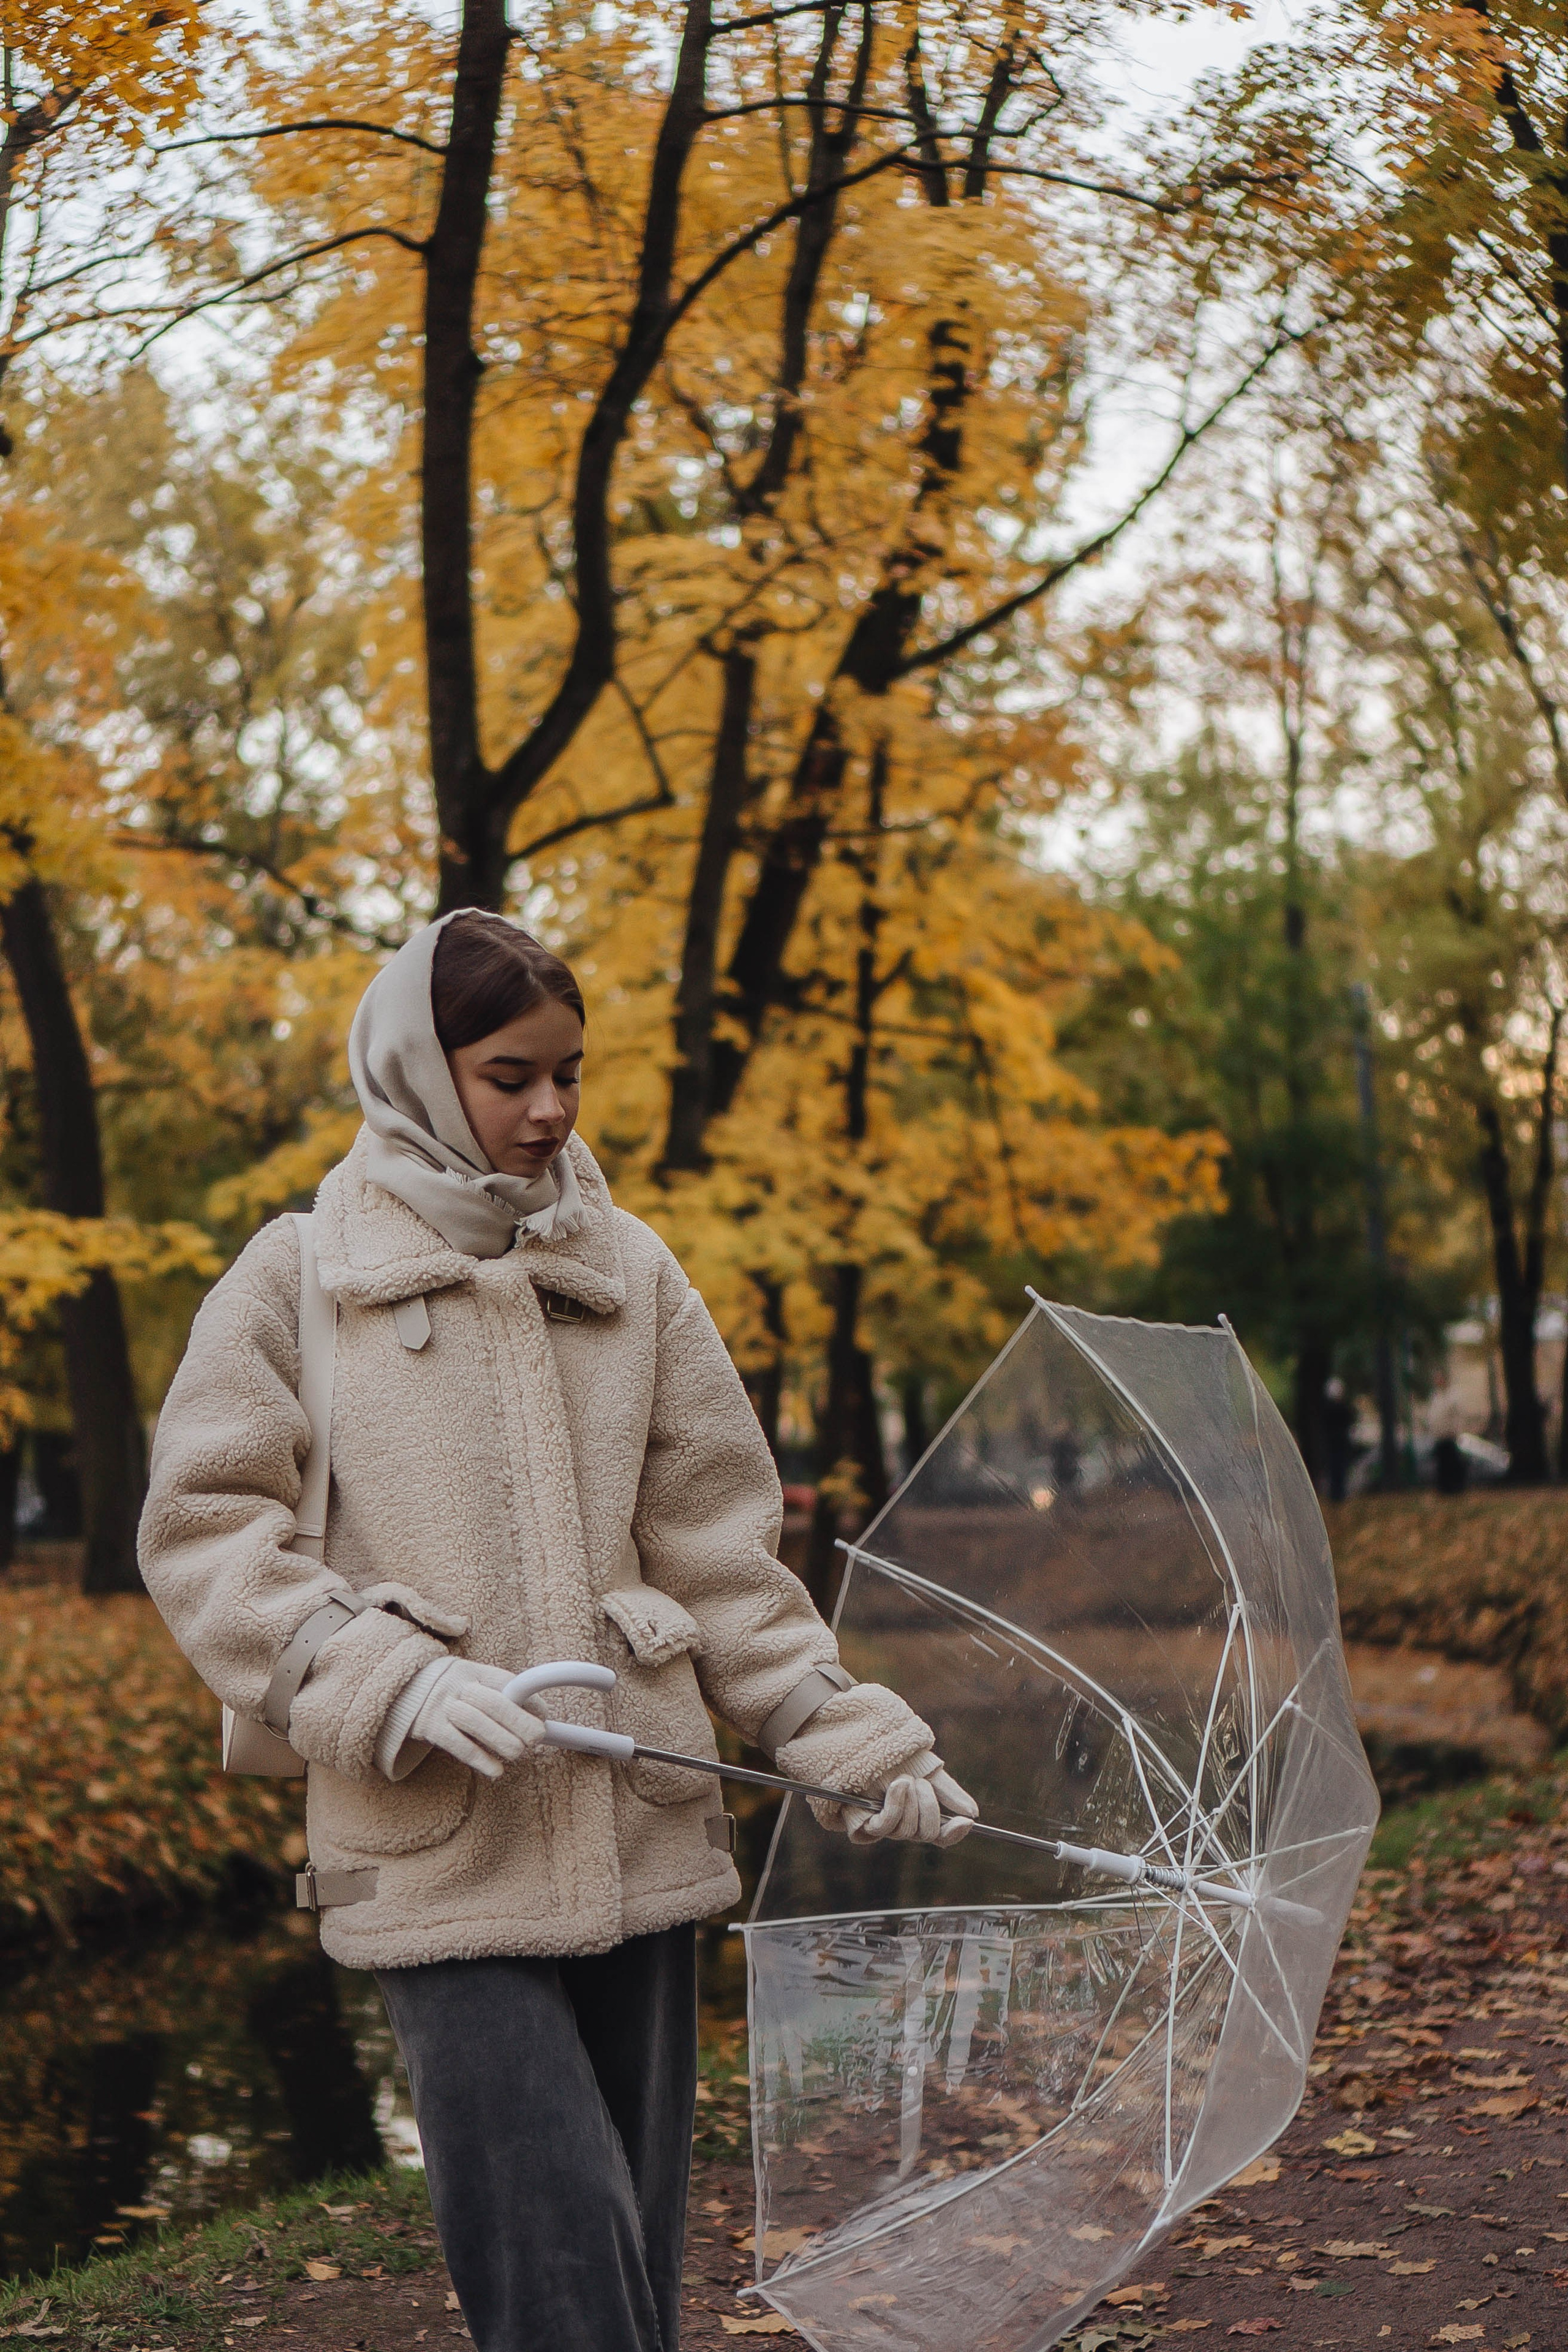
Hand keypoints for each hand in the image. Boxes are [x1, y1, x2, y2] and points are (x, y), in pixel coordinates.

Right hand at [411, 1659, 546, 1779]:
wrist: (400, 1690)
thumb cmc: (447, 1688)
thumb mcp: (470, 1680)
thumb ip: (496, 1692)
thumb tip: (535, 1713)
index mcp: (473, 1671)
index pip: (506, 1682)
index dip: (528, 1700)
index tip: (543, 1716)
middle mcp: (458, 1685)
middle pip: (494, 1703)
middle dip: (520, 1722)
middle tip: (537, 1738)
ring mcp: (442, 1706)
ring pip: (477, 1723)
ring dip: (502, 1741)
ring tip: (518, 1753)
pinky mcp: (430, 1727)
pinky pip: (458, 1745)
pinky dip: (479, 1759)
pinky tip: (495, 1770)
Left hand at [846, 1754, 978, 1847]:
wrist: (870, 1748)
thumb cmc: (898, 1761)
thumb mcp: (929, 1772)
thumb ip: (949, 1793)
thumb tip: (972, 1813)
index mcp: (922, 1816)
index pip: (942, 1836)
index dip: (955, 1833)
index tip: (966, 1822)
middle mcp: (906, 1826)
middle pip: (929, 1834)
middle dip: (928, 1806)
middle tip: (920, 1782)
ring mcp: (887, 1828)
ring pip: (908, 1830)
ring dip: (910, 1801)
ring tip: (903, 1778)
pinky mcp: (866, 1826)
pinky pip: (886, 1825)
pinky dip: (896, 1804)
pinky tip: (899, 1785)